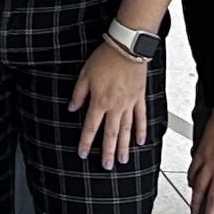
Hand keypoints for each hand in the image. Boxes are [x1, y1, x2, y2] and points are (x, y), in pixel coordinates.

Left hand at [68, 41, 153, 168]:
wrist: (127, 47)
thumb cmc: (105, 58)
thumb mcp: (84, 74)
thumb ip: (79, 94)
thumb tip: (72, 108)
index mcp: (100, 101)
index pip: (91, 127)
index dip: (86, 142)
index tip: (83, 153)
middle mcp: (115, 106)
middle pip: (111, 134)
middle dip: (108, 151)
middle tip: (107, 166)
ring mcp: (129, 103)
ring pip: (127, 130)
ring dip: (124, 146)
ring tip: (123, 160)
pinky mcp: (140, 98)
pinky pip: (141, 118)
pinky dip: (142, 130)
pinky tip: (141, 141)